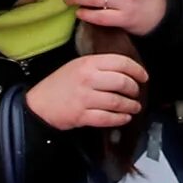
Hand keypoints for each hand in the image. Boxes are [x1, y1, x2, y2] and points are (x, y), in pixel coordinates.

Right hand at [26, 53, 149, 132]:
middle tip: (137, 93)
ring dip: (130, 106)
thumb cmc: (59, 84)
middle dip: (134, 89)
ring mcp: (85, 98)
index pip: (120, 62)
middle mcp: (88, 79)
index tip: (144, 77)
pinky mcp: (82, 116)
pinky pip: (107, 118)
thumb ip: (98, 65)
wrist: (39, 104)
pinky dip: (119, 119)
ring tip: (134, 107)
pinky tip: (124, 118)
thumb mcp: (77, 66)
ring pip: (117, 101)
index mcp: (88, 63)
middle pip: (122, 82)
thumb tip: (124, 70)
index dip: (137, 70)